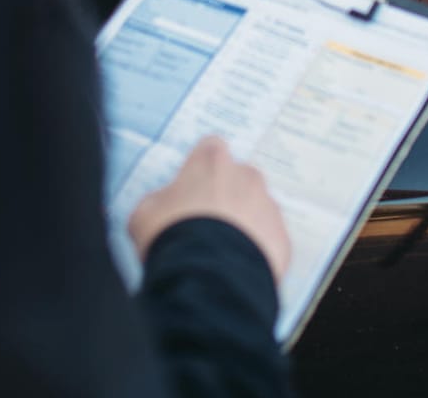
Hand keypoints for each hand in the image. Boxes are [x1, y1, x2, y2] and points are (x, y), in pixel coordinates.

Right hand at [127, 136, 291, 280]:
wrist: (207, 278)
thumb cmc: (172, 237)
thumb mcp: (145, 212)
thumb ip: (160, 200)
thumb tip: (164, 204)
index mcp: (212, 162)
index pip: (210, 148)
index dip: (200, 168)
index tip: (193, 185)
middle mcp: (246, 177)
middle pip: (238, 178)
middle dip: (225, 195)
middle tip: (206, 223)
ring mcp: (269, 207)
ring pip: (257, 209)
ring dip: (243, 223)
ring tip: (221, 251)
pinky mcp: (282, 238)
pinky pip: (269, 240)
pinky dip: (257, 250)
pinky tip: (236, 266)